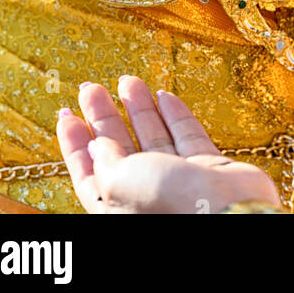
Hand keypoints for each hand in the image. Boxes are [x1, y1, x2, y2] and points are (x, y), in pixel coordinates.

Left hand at [56, 77, 281, 214]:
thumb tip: (97, 146)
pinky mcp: (208, 170)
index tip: (67, 114)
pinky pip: (188, 138)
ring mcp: (178, 182)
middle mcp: (146, 196)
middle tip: (92, 88)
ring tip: (128, 80)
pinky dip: (176, 116)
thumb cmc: (167, 206)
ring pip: (154, 139)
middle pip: (120, 151)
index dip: (77, 145)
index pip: (90, 173)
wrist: (226, 212)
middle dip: (106, 118)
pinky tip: (164, 95)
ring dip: (140, 110)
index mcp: (117, 207)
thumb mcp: (119, 183)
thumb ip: (106, 163)